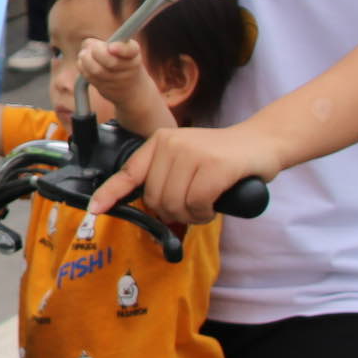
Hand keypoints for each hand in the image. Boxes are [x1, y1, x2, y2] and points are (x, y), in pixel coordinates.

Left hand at [75, 37, 156, 127]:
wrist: (129, 86)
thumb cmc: (119, 57)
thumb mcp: (119, 46)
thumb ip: (103, 42)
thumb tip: (87, 45)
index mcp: (133, 53)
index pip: (130, 50)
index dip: (120, 49)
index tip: (111, 47)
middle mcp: (129, 68)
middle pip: (111, 62)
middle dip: (96, 52)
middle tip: (92, 47)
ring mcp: (118, 80)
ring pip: (97, 70)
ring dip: (86, 59)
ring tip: (84, 54)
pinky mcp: (105, 88)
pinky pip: (90, 77)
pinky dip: (82, 68)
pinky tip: (83, 63)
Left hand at [86, 122, 280, 226]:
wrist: (262, 143)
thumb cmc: (222, 158)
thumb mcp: (186, 159)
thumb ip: (165, 176)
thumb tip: (149, 205)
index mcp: (159, 142)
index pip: (128, 171)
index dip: (109, 193)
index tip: (95, 209)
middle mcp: (172, 144)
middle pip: (155, 199)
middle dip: (173, 212)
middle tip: (193, 206)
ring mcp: (193, 153)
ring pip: (175, 204)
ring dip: (192, 216)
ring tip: (206, 204)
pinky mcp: (214, 166)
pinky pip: (197, 204)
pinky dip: (205, 213)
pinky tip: (214, 205)